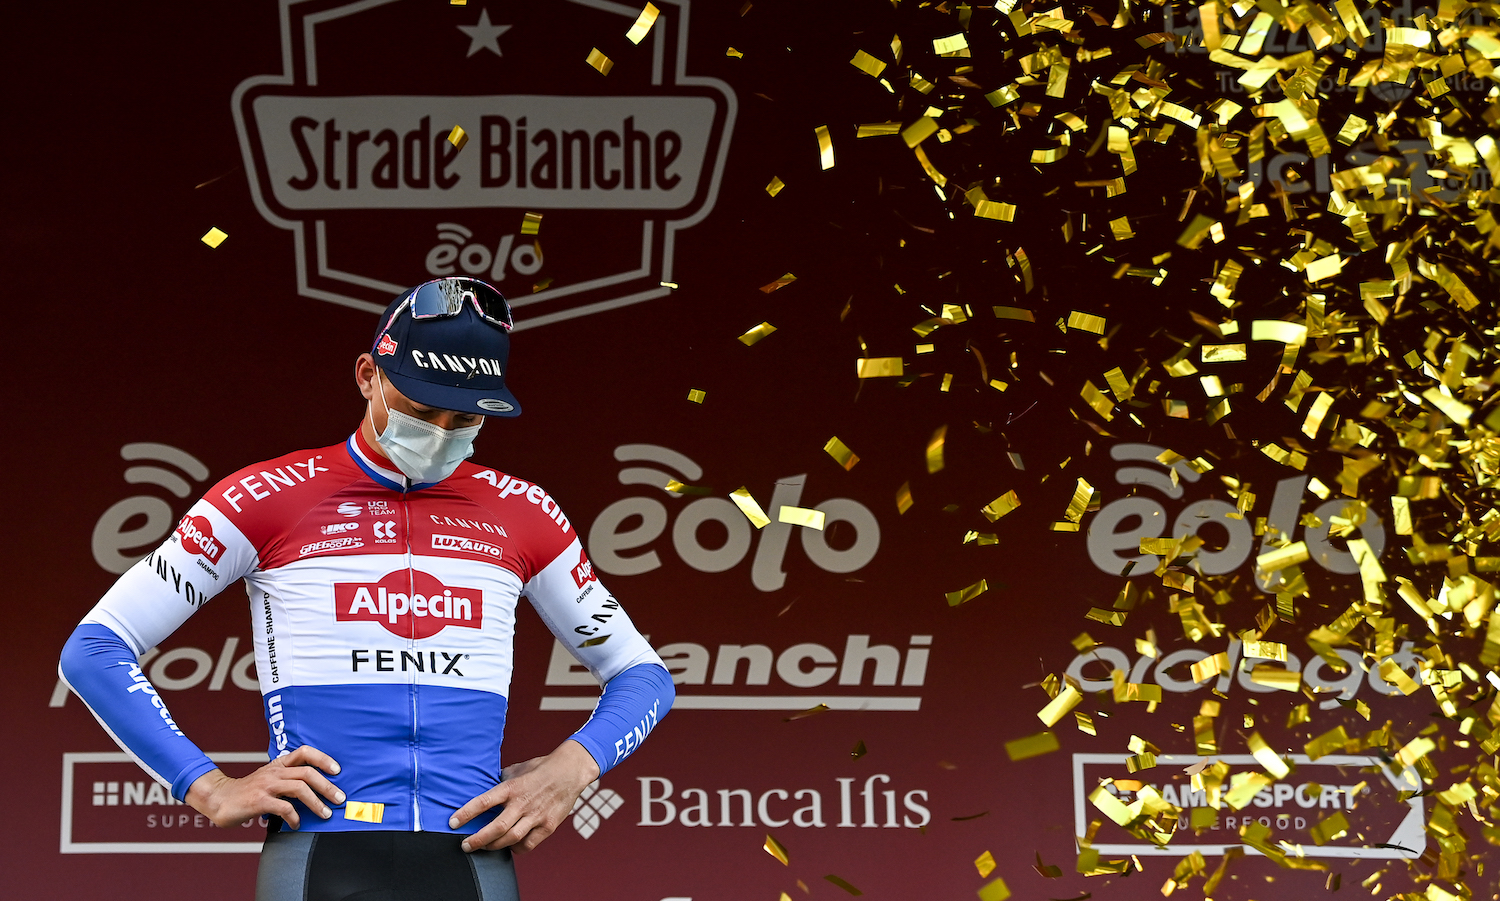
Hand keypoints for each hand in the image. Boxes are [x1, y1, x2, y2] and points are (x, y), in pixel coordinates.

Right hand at [185, 745, 343, 829]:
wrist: (218, 799)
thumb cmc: (248, 792)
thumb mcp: (269, 779)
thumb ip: (288, 780)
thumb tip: (317, 791)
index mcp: (278, 764)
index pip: (304, 752)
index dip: (323, 759)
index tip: (338, 771)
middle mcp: (274, 772)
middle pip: (308, 773)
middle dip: (328, 786)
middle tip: (340, 799)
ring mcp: (266, 785)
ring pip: (299, 788)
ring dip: (317, 803)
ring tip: (326, 814)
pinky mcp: (259, 801)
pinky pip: (284, 807)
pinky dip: (294, 816)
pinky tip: (297, 824)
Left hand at [449, 739, 599, 852]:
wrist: (570, 771)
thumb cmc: (542, 768)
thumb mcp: (518, 769)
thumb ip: (502, 781)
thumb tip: (486, 787)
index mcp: (512, 787)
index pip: (483, 802)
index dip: (466, 814)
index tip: (452, 822)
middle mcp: (523, 803)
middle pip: (496, 828)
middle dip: (477, 840)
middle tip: (465, 845)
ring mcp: (536, 816)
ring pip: (511, 839)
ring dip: (493, 846)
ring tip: (483, 847)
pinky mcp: (548, 826)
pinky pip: (528, 845)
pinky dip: (516, 848)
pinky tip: (510, 845)